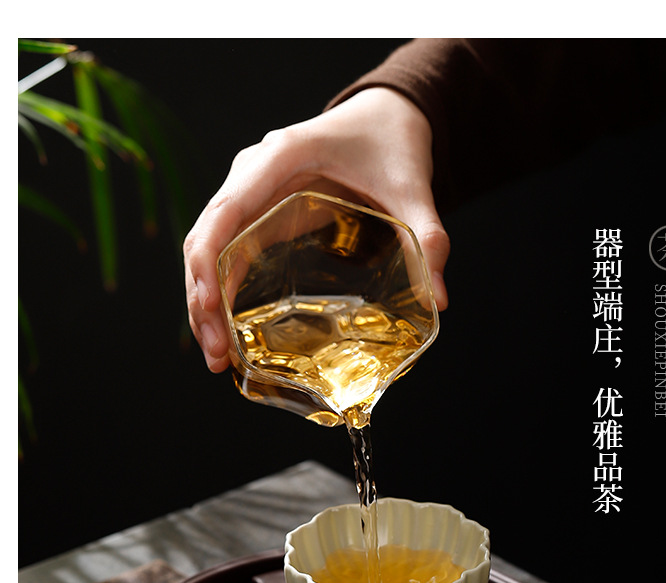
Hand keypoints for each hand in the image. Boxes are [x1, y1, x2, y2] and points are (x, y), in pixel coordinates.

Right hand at [183, 87, 449, 371]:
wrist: (385, 116)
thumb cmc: (391, 141)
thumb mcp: (413, 187)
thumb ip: (428, 237)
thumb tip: (439, 299)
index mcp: (281, 158)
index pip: (225, 211)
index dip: (208, 261)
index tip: (210, 307)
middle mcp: (252, 172)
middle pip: (205, 238)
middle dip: (201, 299)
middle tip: (216, 356)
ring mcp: (250, 193)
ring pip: (207, 250)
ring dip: (204, 303)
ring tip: (218, 358)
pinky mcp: (259, 212)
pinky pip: (226, 253)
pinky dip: (221, 292)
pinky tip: (227, 333)